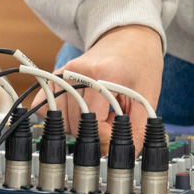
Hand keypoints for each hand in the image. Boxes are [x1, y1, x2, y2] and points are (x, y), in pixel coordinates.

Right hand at [59, 24, 161, 150]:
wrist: (129, 38)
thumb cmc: (140, 65)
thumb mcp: (147, 97)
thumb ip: (137, 129)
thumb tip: (125, 155)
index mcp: (104, 75)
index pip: (94, 123)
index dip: (107, 137)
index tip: (118, 136)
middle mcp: (79, 72)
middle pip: (75, 123)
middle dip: (94, 132)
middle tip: (110, 122)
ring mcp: (65, 72)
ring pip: (61, 119)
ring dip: (77, 126)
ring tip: (97, 114)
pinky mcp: (57, 75)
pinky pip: (45, 105)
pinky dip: (59, 115)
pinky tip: (77, 112)